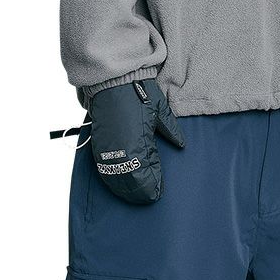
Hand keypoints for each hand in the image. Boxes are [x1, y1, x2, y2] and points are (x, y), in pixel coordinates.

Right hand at [87, 78, 185, 203]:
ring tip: (135, 195)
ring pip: (115, 178)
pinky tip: (119, 184)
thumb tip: (181, 145)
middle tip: (149, 198)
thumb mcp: (160, 110)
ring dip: (125, 189)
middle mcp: (122, 149)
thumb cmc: (138, 93)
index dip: (152, 186)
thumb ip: (171, 130)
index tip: (158, 193)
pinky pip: (103, 168)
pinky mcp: (98, 144)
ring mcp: (108, 148)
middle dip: (140, 193)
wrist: (113, 81)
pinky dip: (112, 179)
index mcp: (139, 143)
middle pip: (130, 181)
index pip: (146, 175)